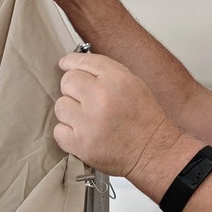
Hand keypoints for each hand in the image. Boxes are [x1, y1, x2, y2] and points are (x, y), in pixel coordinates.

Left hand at [53, 52, 182, 177]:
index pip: (83, 62)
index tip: (65, 64)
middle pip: (67, 82)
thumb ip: (104, 71)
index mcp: (116, 80)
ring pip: (61, 106)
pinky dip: (67, 133)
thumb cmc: (142, 116)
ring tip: (87, 119)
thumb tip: (72, 63)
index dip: (71, 62)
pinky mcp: (80, 144)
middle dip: (73, 89)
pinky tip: (83, 133)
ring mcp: (88, 122)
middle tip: (86, 100)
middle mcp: (101, 98)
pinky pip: (58, 130)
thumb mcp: (131, 83)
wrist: (153, 150)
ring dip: (70, 112)